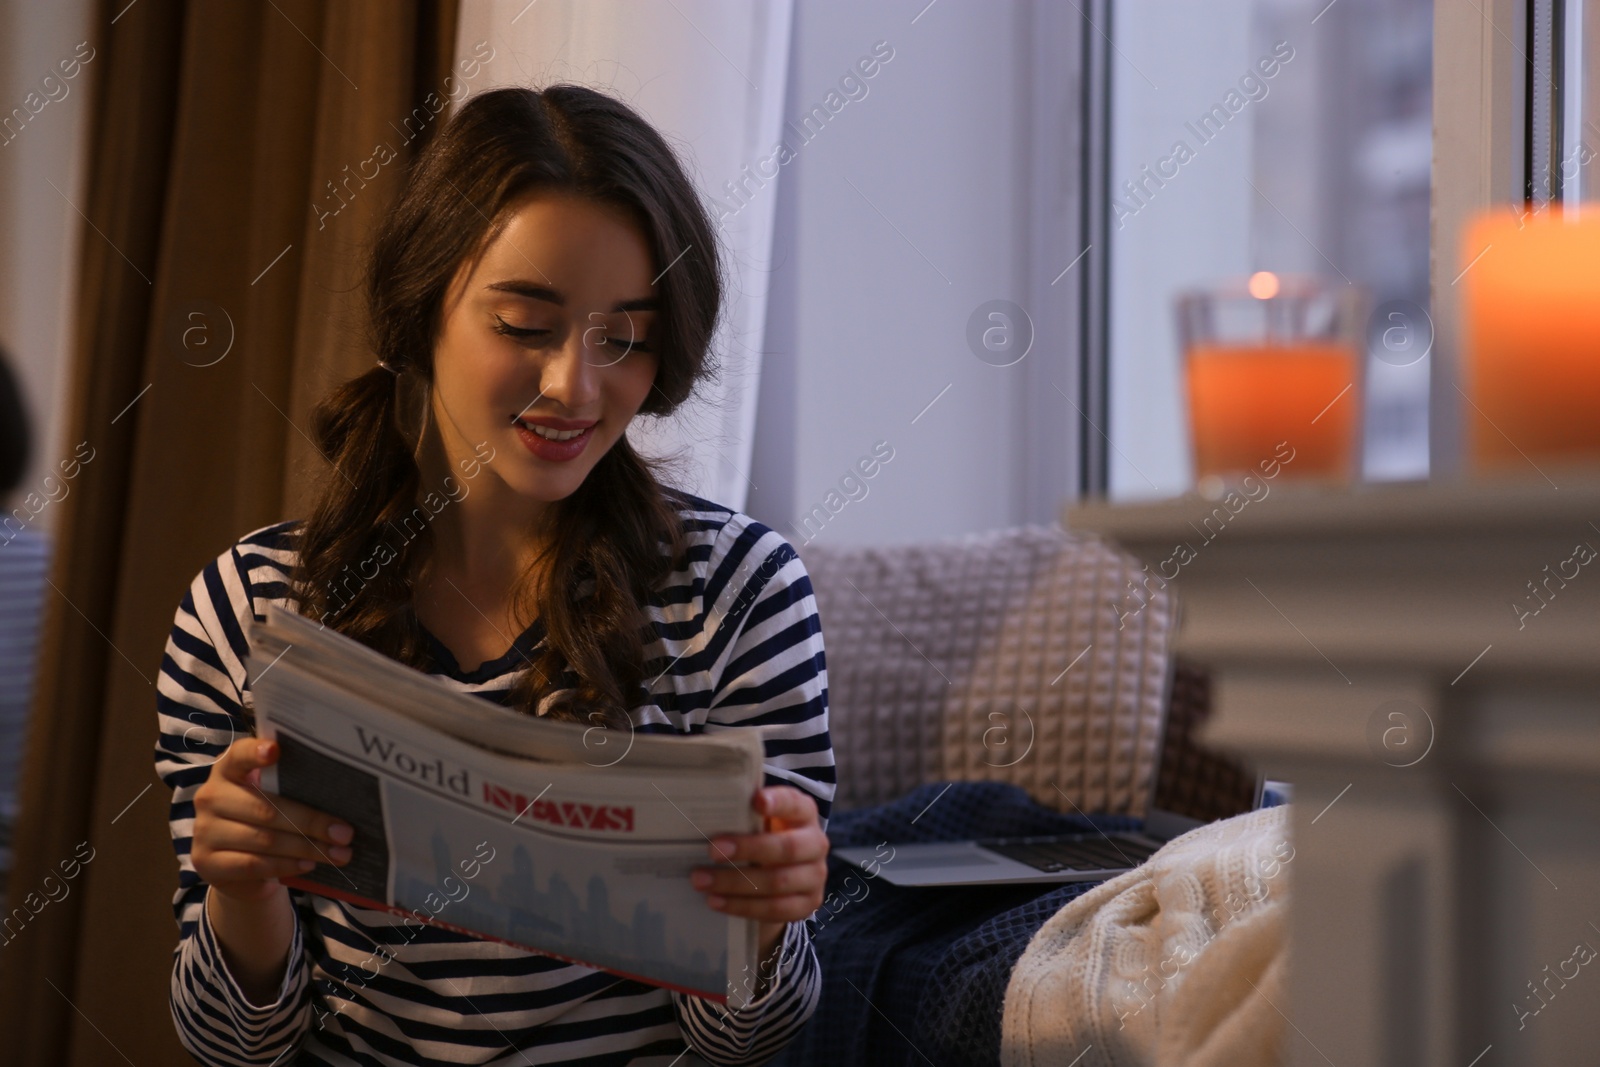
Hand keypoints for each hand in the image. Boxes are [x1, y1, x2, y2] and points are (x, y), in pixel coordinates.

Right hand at [190, 737, 354, 902]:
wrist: (235, 864)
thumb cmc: (264, 818)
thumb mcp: (273, 796)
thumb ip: (292, 787)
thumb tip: (342, 793)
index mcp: (229, 770)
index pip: (238, 755)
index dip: (255, 752)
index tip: (275, 750)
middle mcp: (211, 796)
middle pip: (266, 808)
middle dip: (311, 822)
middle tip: (345, 832)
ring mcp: (205, 831)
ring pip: (264, 840)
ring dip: (307, 848)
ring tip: (338, 853)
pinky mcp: (208, 862)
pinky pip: (253, 864)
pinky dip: (285, 865)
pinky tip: (308, 864)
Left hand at [692, 785, 828, 960]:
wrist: (785, 873)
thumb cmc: (765, 837)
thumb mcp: (761, 821)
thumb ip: (746, 815)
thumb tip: (707, 812)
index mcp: (804, 814)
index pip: (795, 804)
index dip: (778, 802)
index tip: (756, 800)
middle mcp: (816, 844)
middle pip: (787, 848)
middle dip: (747, 849)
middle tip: (712, 850)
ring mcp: (815, 877)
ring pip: (777, 882)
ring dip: (734, 883)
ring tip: (702, 880)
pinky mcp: (807, 904)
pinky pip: (773, 909)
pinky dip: (741, 906)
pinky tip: (716, 901)